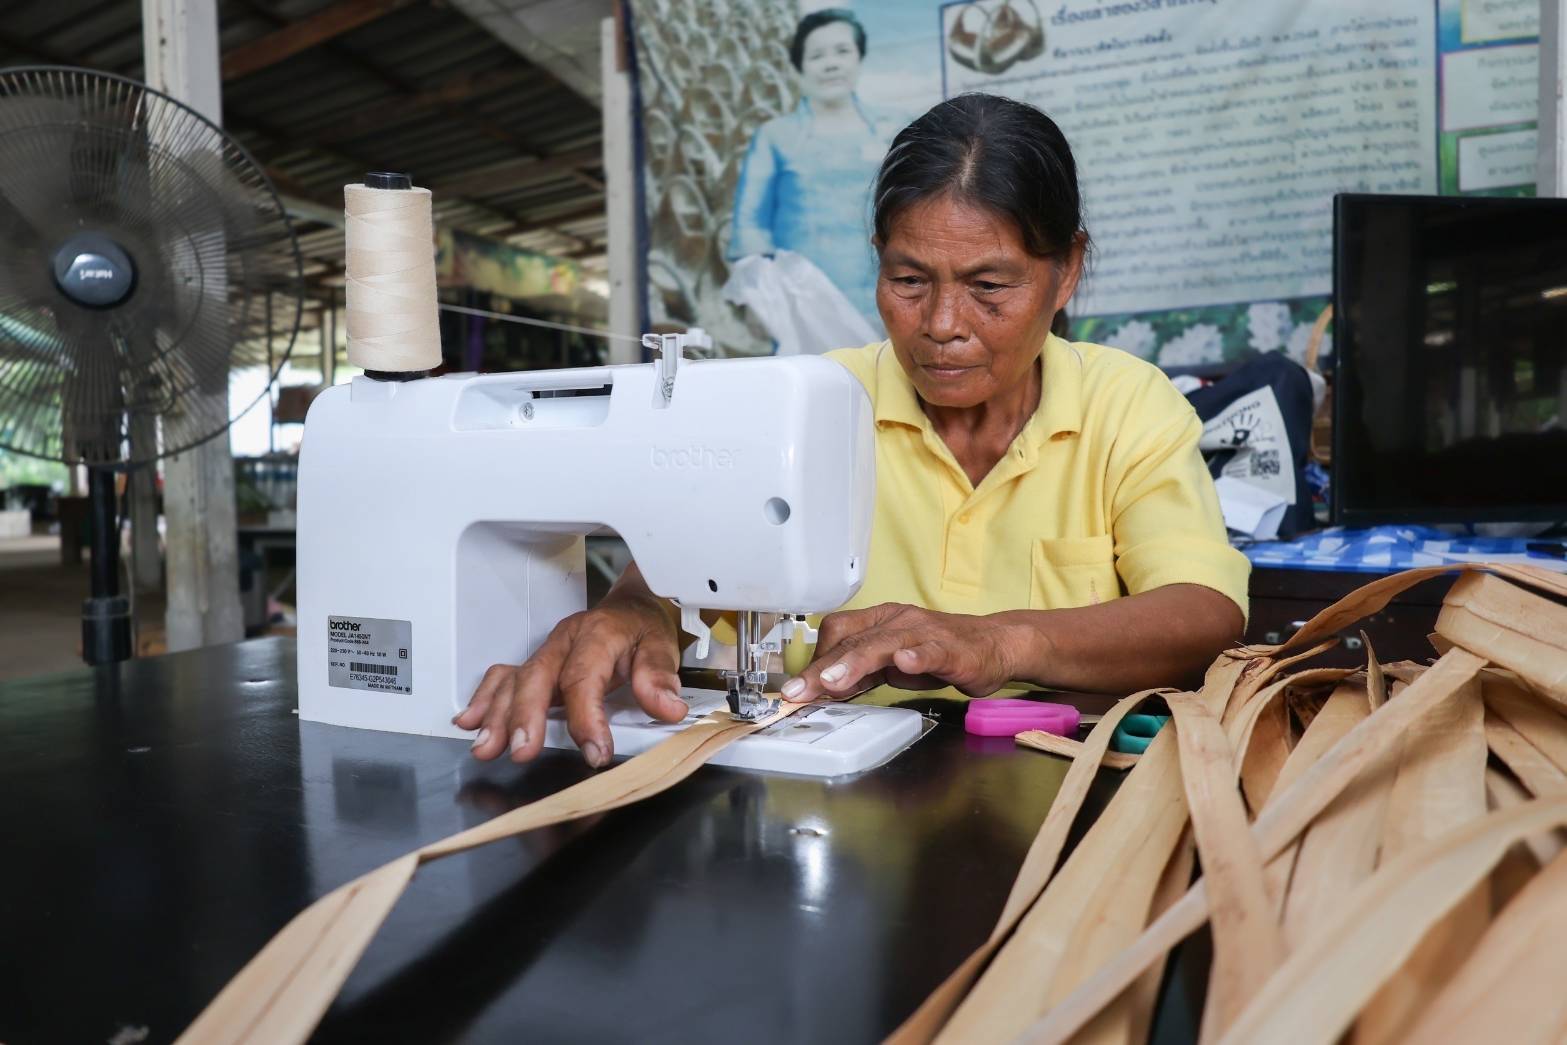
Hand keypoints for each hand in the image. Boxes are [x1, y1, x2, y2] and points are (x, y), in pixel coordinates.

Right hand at [454, 591, 685, 767]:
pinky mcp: (537, 663)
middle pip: (537, 677)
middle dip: (525, 716)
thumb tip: (667, 707)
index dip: (587, 718)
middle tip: (522, 750)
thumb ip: (659, 676)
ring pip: (514, 680)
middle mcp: (565, 642)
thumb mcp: (662, 646)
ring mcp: (547, 652)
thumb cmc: (642, 627)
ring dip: (497, 714)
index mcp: (597, 635)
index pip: (584, 678)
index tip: (595, 751)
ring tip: (487, 746)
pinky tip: (471, 722)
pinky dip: (485, 699)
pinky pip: (503, 677)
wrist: (631, 606)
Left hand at [778, 603, 1024, 702]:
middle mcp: (898, 621)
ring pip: (885, 643)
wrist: (994, 644)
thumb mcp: (892, 663)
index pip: (838, 633)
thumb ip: (861, 672)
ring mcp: (924, 633)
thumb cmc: (940, 652)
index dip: (815, 659)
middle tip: (800, 690)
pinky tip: (904, 664)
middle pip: (854, 639)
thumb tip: (824, 687)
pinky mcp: (951, 649)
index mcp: (880, 621)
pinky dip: (916, 657)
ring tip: (833, 679)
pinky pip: (931, 650)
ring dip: (856, 661)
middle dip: (823, 667)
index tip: (796, 688)